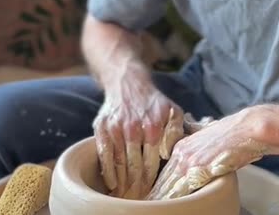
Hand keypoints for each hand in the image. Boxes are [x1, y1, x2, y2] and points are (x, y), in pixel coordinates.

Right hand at [93, 77, 184, 198]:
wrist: (127, 83)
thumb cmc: (153, 102)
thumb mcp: (173, 110)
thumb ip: (176, 131)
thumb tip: (171, 153)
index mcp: (153, 127)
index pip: (151, 162)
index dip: (150, 180)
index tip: (151, 192)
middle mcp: (133, 128)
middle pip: (134, 166)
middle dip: (136, 185)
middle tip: (138, 196)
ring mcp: (116, 128)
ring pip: (118, 163)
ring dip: (122, 182)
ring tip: (125, 194)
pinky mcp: (101, 127)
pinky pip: (103, 154)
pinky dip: (107, 171)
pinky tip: (112, 183)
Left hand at [146, 107, 269, 199]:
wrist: (247, 129)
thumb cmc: (234, 134)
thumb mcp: (209, 134)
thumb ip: (197, 139)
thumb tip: (193, 132)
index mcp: (182, 144)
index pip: (163, 168)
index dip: (157, 182)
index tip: (150, 192)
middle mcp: (181, 152)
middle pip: (162, 177)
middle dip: (154, 191)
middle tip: (145, 201)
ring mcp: (188, 161)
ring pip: (167, 185)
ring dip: (159, 197)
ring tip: (152, 205)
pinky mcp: (198, 170)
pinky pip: (180, 189)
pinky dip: (172, 198)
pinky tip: (166, 205)